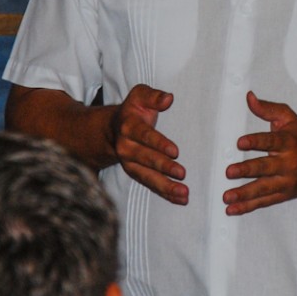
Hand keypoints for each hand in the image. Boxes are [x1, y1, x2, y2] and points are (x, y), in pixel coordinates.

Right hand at [111, 84, 187, 204]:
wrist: (113, 128)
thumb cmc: (133, 110)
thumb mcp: (140, 96)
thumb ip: (154, 96)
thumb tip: (168, 98)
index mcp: (128, 126)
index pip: (144, 136)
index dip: (159, 144)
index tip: (175, 151)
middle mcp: (125, 147)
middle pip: (145, 159)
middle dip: (163, 166)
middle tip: (182, 173)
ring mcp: (128, 163)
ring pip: (147, 177)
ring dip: (165, 186)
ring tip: (183, 193)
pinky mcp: (135, 173)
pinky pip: (149, 185)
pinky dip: (165, 193)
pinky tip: (180, 199)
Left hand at [223, 91, 296, 215]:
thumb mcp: (287, 118)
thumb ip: (267, 109)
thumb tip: (249, 97)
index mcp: (288, 142)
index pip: (271, 142)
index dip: (256, 141)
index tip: (240, 142)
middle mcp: (288, 163)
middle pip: (266, 167)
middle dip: (247, 170)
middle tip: (229, 172)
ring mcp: (286, 181)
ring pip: (263, 189)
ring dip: (244, 193)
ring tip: (227, 196)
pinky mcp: (284, 194)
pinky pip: (264, 202)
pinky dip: (248, 207)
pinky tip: (232, 209)